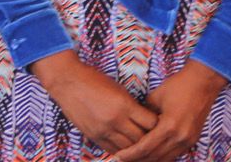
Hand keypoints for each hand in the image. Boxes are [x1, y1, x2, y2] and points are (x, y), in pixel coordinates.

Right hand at [31, 52, 157, 154]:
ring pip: (128, 148)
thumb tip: (146, 119)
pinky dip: (122, 151)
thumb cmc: (94, 80)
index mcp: (124, 105)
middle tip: (155, 137)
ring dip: (136, 147)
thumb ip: (132, 106)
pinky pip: (113, 150)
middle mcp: (115, 121)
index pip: (150, 123)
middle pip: (141, 139)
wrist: (68, 82)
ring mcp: (103, 131)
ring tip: (142, 145)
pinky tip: (127, 148)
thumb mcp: (119, 89)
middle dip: (150, 138)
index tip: (162, 123)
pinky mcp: (94, 137)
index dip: (158, 125)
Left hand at [116, 62, 227, 161]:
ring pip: (164, 159)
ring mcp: (188, 140)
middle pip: (154, 158)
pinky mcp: (192, 140)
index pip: (145, 148)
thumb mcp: (155, 97)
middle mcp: (179, 137)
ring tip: (134, 159)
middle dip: (136, 160)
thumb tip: (133, 124)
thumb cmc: (179, 85)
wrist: (204, 81)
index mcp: (169, 126)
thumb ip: (144, 114)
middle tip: (121, 160)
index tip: (117, 157)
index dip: (129, 154)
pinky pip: (173, 154)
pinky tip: (150, 154)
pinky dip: (161, 156)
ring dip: (149, 160)